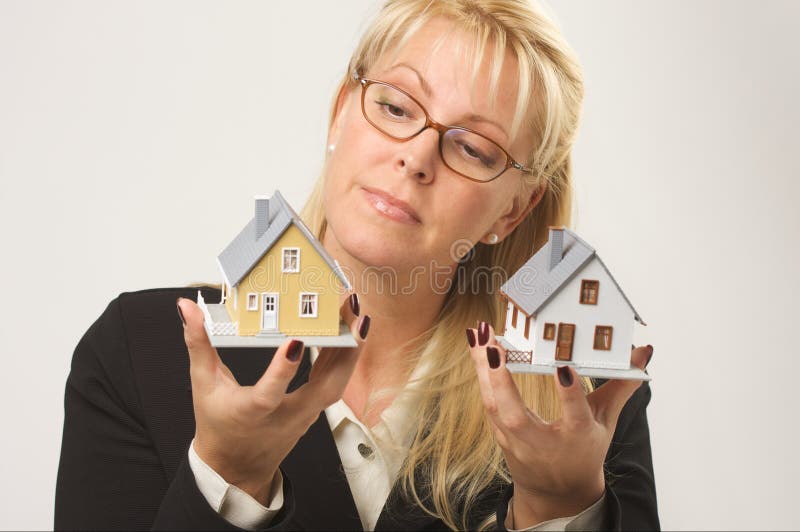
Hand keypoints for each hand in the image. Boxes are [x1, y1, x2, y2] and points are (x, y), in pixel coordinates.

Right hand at [177, 294, 369, 504]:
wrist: (235, 466)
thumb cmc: (218, 423)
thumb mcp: (203, 384)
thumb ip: (198, 343)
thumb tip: (187, 307)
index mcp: (253, 412)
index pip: (270, 393)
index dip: (283, 369)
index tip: (295, 343)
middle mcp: (286, 416)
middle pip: (325, 388)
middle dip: (344, 351)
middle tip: (355, 314)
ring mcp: (305, 416)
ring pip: (337, 384)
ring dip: (350, 350)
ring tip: (357, 314)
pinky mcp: (314, 412)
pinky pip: (334, 383)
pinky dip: (343, 358)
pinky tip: (348, 332)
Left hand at [466, 322, 652, 527]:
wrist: (556, 492)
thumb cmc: (583, 451)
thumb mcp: (606, 423)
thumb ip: (620, 386)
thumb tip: (643, 353)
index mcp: (575, 438)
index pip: (573, 415)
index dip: (569, 393)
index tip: (564, 368)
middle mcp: (540, 441)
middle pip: (515, 414)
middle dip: (503, 381)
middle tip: (494, 346)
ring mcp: (515, 440)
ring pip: (492, 405)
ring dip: (483, 367)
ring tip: (479, 334)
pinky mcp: (499, 434)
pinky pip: (486, 400)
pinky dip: (479, 372)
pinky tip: (476, 345)